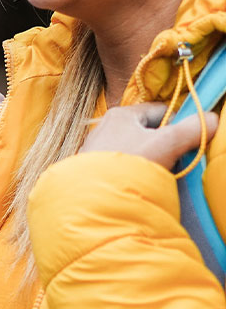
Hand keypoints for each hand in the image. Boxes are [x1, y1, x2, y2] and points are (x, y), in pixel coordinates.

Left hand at [81, 102, 219, 170]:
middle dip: (165, 144)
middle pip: (148, 130)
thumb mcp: (167, 143)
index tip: (188, 141)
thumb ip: (193, 129)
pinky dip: (136, 170)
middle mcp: (106, 127)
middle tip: (174, 159)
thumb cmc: (130, 164)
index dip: (179, 124)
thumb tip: (213, 119)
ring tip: (158, 173)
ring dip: (151, 159)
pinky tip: (140, 182)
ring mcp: (98, 148)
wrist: (94, 197)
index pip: (161, 111)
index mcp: (122, 114)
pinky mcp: (94, 168)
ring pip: (136, 148)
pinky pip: (123, 164)